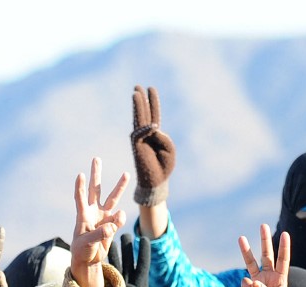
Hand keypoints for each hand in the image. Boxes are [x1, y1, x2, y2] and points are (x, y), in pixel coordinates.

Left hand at [71, 157, 128, 286]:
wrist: (89, 259)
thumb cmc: (82, 250)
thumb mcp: (87, 244)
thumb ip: (99, 234)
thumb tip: (112, 226)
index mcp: (82, 215)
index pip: (80, 198)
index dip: (80, 187)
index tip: (80, 175)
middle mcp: (93, 212)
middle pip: (95, 189)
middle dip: (96, 174)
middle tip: (96, 159)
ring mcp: (103, 217)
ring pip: (112, 198)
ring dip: (119, 187)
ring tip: (126, 174)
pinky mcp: (112, 224)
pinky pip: (119, 219)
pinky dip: (120, 220)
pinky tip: (116, 223)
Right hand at [131, 85, 175, 205]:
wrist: (156, 181)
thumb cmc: (164, 167)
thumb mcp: (169, 149)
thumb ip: (163, 137)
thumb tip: (153, 129)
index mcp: (155, 134)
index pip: (153, 115)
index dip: (152, 102)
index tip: (150, 88)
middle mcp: (146, 134)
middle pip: (143, 113)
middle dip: (141, 100)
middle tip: (137, 86)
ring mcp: (140, 139)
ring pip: (139, 119)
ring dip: (138, 106)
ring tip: (136, 93)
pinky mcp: (136, 146)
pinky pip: (140, 133)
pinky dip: (147, 129)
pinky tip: (153, 127)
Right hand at [239, 225, 288, 286]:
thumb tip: (252, 282)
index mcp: (280, 279)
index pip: (283, 260)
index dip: (284, 247)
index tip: (285, 234)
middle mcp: (269, 277)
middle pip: (267, 255)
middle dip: (265, 240)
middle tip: (263, 226)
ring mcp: (258, 281)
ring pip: (252, 262)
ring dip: (246, 251)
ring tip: (241, 237)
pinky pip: (245, 283)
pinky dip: (246, 286)